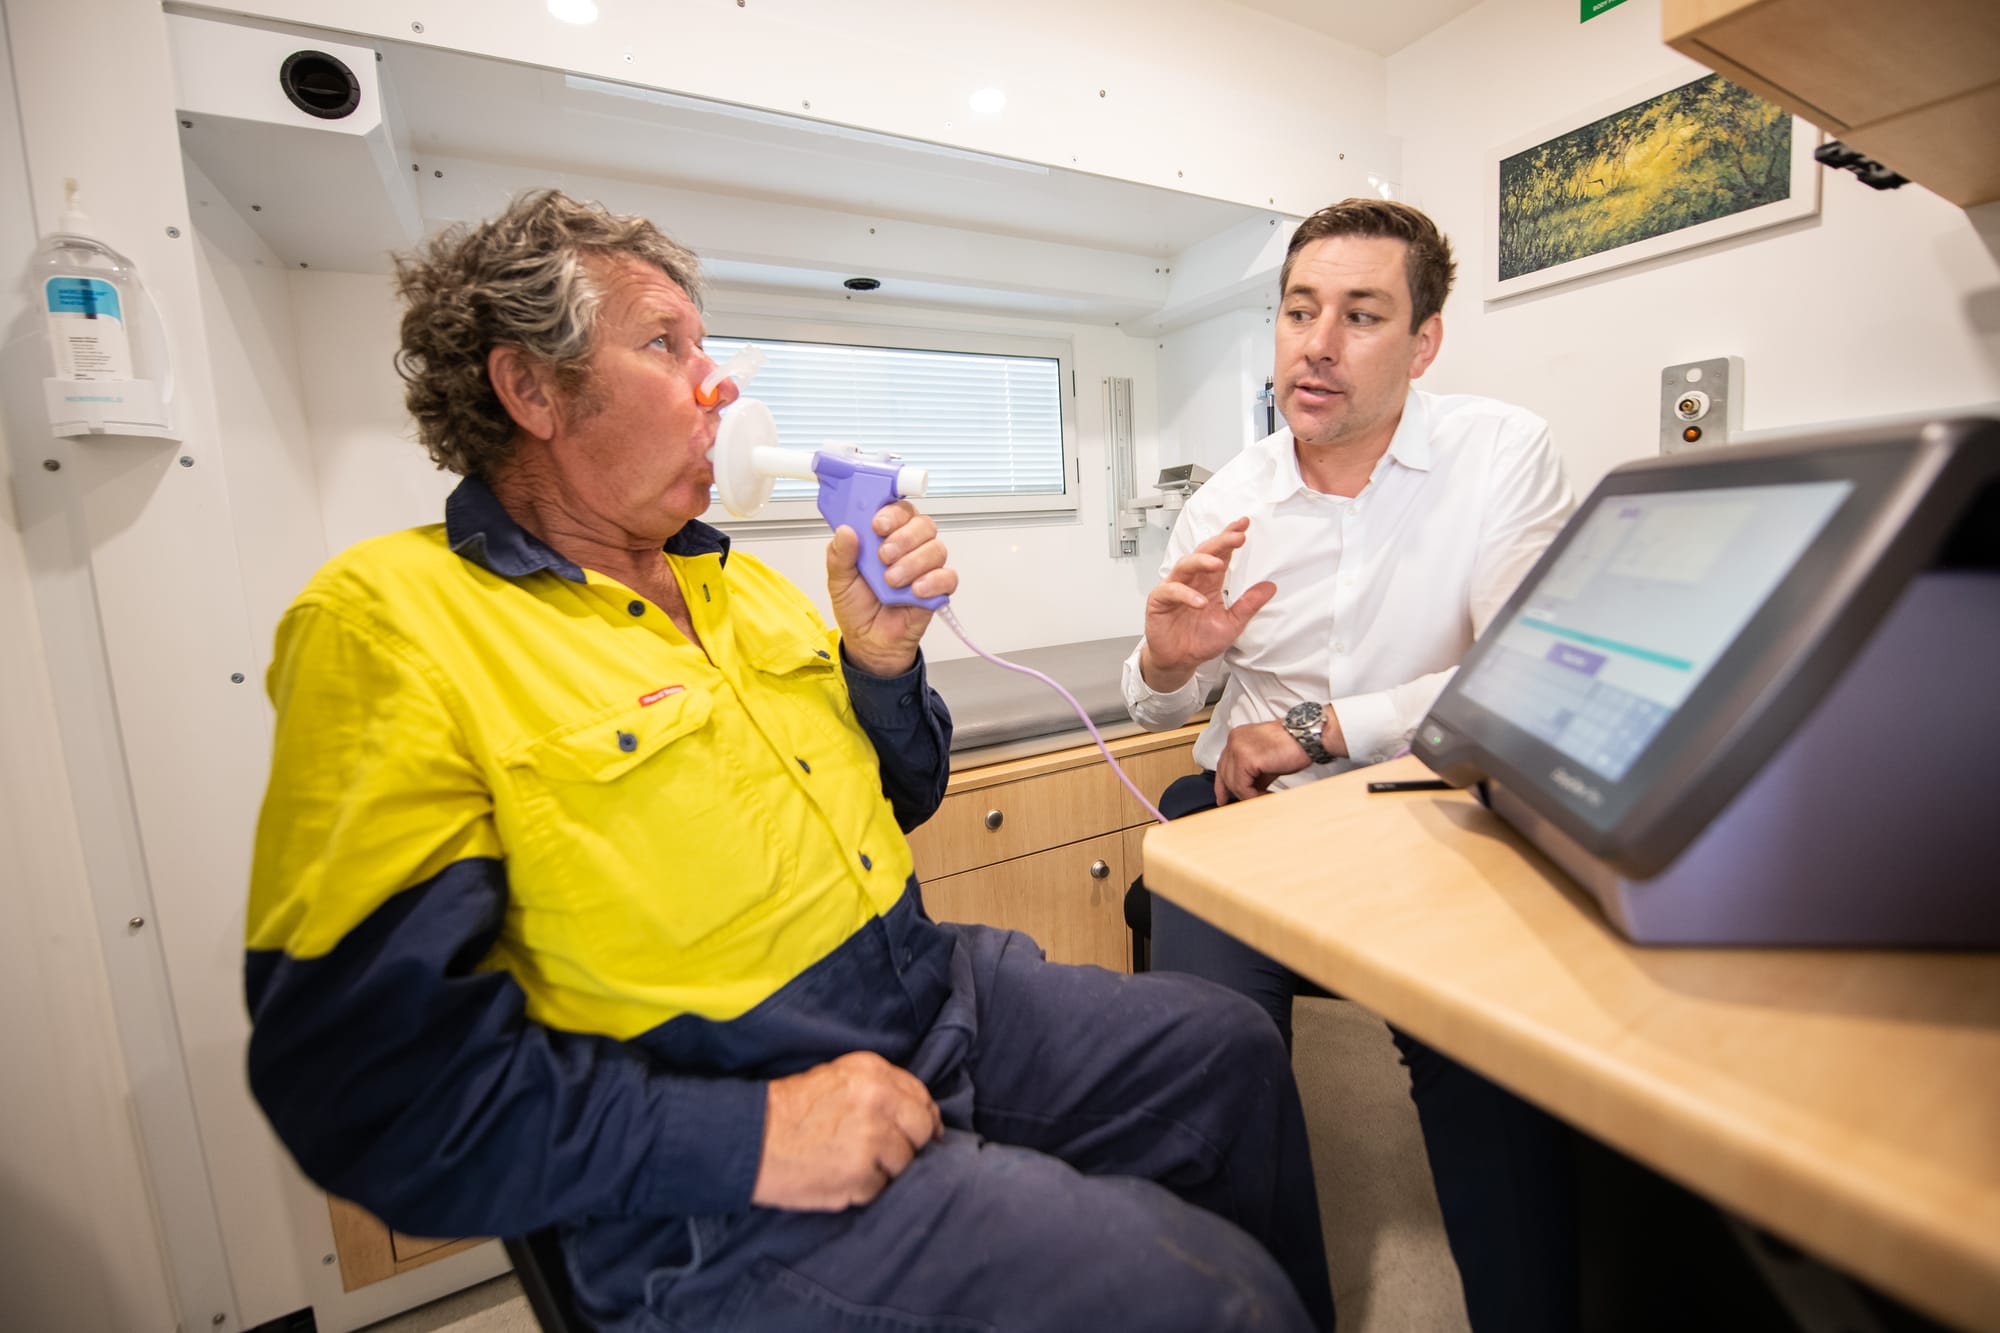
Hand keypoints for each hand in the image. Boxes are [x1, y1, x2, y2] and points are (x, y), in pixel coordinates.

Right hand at [751, 1051, 942, 1210]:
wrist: (750, 1139)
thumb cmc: (788, 1111)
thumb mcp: (835, 1077)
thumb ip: (878, 1089)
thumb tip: (918, 1113)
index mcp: (872, 1072)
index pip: (921, 1097)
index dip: (922, 1118)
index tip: (918, 1133)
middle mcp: (878, 1100)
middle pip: (923, 1129)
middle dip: (911, 1145)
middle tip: (887, 1154)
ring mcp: (873, 1139)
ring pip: (906, 1163)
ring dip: (886, 1170)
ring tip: (852, 1165)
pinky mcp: (862, 1175)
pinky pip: (882, 1188)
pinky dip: (867, 1189)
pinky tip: (841, 1179)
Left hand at [827, 501, 957, 676]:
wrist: (869, 642)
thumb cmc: (857, 607)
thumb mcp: (839, 580)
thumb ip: (840, 555)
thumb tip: (845, 531)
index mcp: (885, 537)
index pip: (898, 510)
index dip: (892, 512)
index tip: (878, 524)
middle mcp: (908, 547)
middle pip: (922, 524)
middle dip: (904, 537)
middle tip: (884, 555)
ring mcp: (925, 567)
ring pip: (936, 548)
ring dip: (913, 562)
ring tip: (892, 581)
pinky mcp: (937, 589)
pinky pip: (948, 577)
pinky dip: (932, 581)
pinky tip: (915, 591)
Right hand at [1139, 518, 1275, 690]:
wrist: (1179, 661)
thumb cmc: (1199, 641)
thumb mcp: (1232, 623)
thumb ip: (1249, 604)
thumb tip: (1270, 587)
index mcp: (1209, 582)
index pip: (1220, 553)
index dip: (1230, 538)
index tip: (1244, 525)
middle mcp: (1191, 581)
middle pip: (1204, 552)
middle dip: (1220, 542)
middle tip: (1236, 536)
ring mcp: (1174, 589)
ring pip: (1185, 565)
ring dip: (1201, 562)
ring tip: (1217, 563)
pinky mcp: (1159, 602)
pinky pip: (1171, 592)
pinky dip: (1185, 595)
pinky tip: (1199, 601)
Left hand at [1214, 719, 1324, 805]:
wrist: (1307, 737)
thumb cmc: (1292, 746)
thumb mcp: (1266, 760)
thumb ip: (1253, 773)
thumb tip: (1248, 789)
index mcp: (1238, 737)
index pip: (1223, 763)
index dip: (1222, 784)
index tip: (1223, 797)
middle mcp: (1235, 740)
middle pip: (1224, 773)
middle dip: (1234, 792)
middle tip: (1244, 803)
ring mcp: (1238, 748)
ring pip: (1233, 782)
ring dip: (1247, 795)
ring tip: (1262, 798)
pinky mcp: (1246, 758)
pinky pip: (1242, 786)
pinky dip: (1253, 795)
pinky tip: (1264, 796)